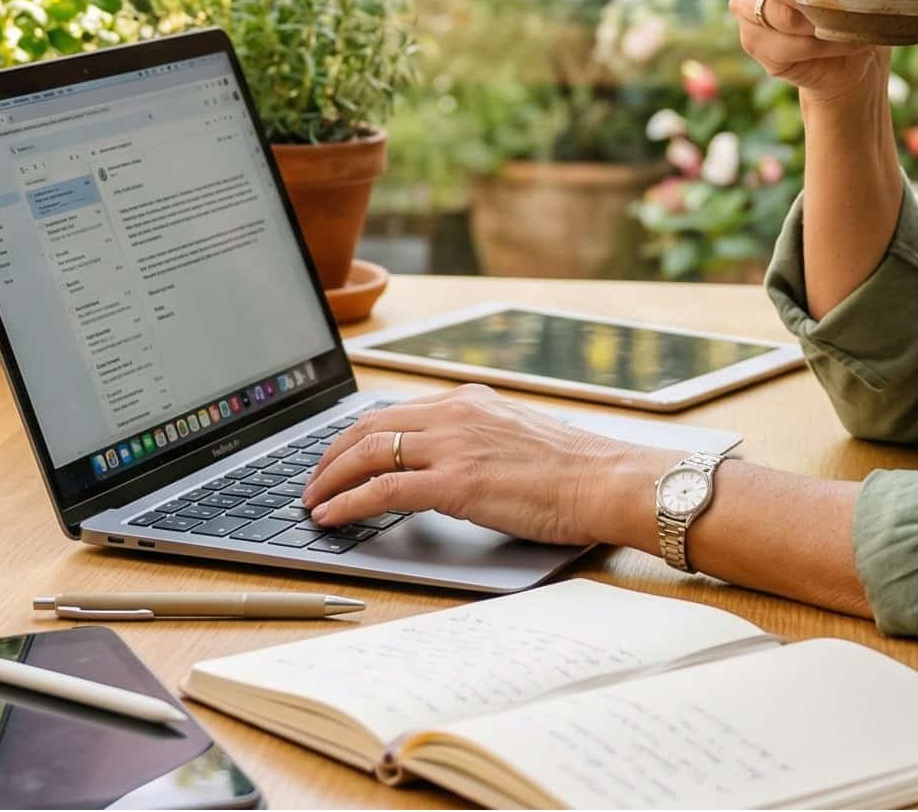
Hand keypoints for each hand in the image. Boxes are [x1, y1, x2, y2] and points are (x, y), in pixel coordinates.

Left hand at [300, 384, 677, 547]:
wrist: (605, 480)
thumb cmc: (573, 471)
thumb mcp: (514, 438)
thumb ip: (476, 442)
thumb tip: (446, 466)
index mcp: (468, 400)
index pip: (394, 411)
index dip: (356, 435)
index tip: (337, 454)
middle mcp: (454, 413)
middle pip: (369, 426)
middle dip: (330, 454)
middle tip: (312, 480)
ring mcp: (452, 445)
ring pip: (367, 452)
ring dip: (330, 478)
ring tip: (312, 501)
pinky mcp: (455, 481)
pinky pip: (383, 488)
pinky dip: (349, 502)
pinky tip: (331, 516)